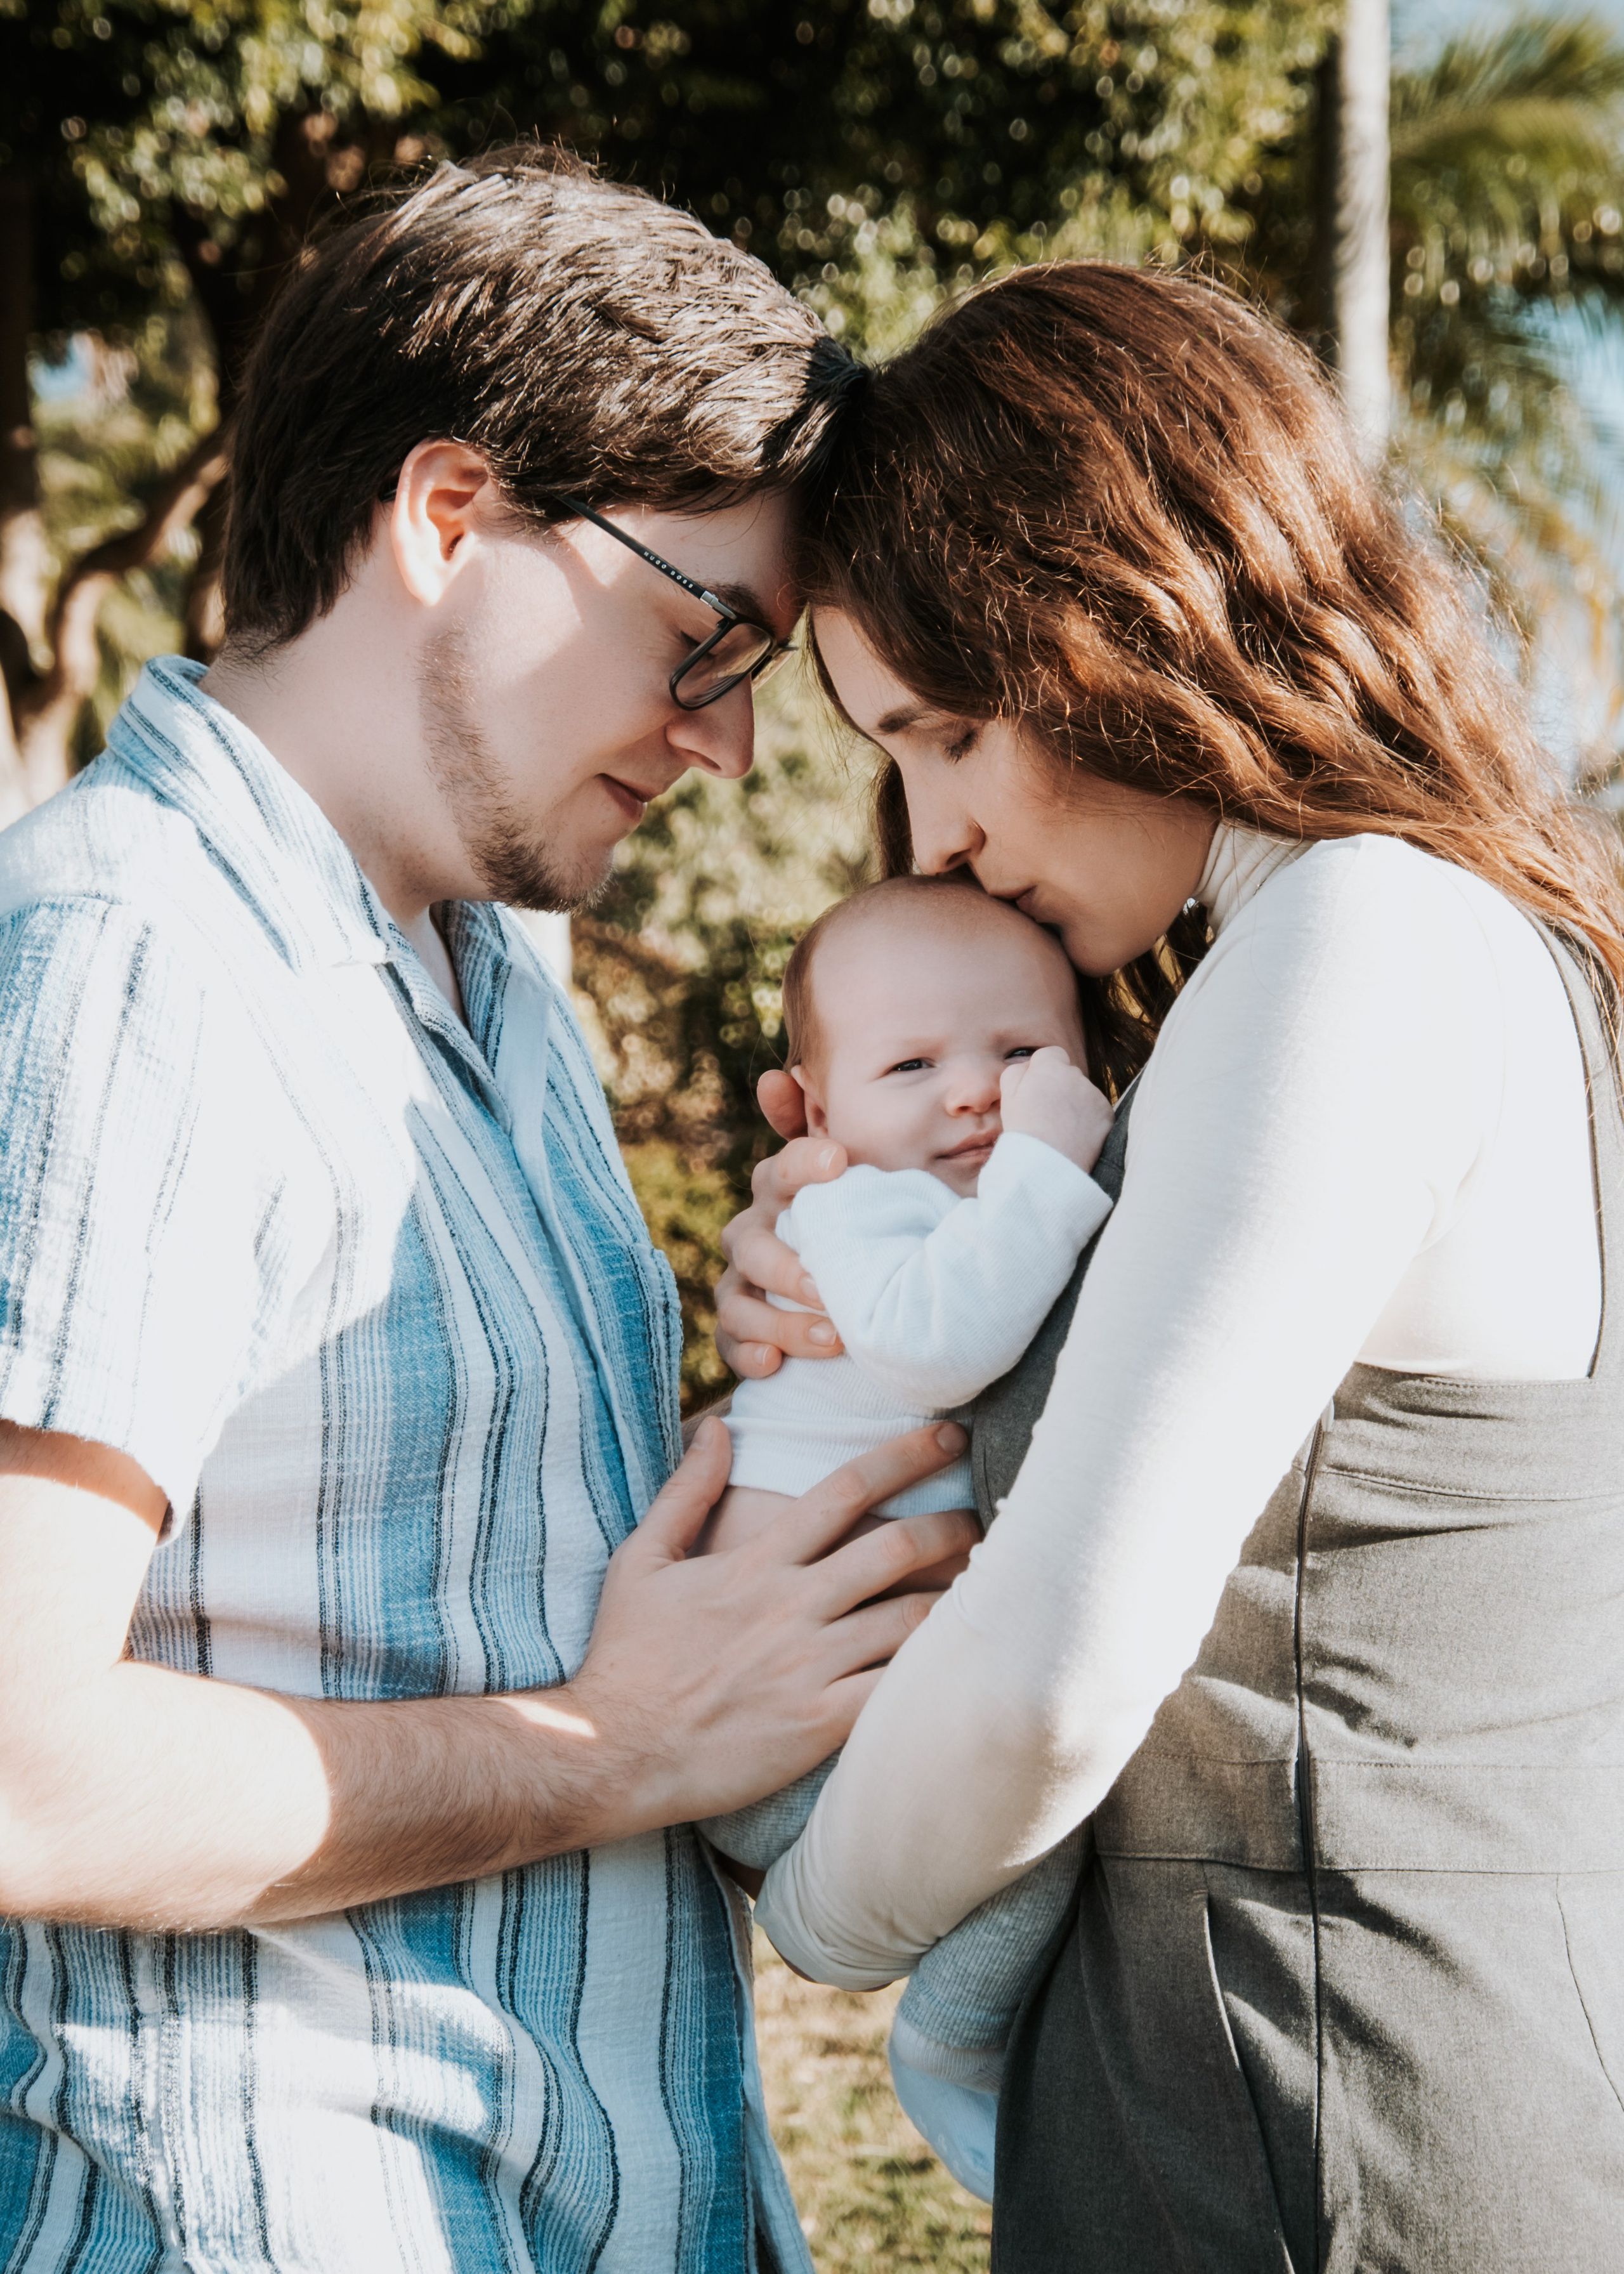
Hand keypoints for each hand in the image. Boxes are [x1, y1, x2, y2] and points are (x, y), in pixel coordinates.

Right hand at [569, 1416, 978, 1828]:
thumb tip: (718, 1426)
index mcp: (756, 1562)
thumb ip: (687, 1491)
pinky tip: (965, 1662)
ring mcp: (808, 1666)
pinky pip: (896, 1692)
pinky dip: (935, 1673)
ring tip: (995, 1588)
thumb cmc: (627, 1656)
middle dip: (952, 1527)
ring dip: (957, 1599)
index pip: (845, 1490)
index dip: (906, 1456)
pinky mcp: (818, 1724)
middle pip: (894, 1548)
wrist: (611, 1751)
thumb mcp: (641, 1560)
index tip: (950, 1437)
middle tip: (991, 1517)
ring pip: (908, 1619)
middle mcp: (791, 1606)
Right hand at [715, 1071, 848, 1377]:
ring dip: (780, 1323)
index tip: (841, 1161)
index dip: (805, 1162)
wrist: (846, 1291)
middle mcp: (751, 1232)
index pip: (782, 1169)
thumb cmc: (854, 1227)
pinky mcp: (736, 1330)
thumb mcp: (857, 1183)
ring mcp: (739, 1282)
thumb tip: (775, 1077)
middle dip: (790, 1268)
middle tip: (831, 1288)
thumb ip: (823, 1130)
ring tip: (829, 1341)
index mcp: (780, 1191)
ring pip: (740, 1300)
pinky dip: (749, 1355)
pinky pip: (729, 1343)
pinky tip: (774, 1367)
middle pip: (755, 1245)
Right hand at [1000, 1046, 1113, 1174]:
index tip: (1037, 1088)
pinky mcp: (1107, 1114)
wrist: (1048, 1165)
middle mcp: (1076, 1076)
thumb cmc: (1024, 1132)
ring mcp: (1094, 1094)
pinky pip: (1096, 1110)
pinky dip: (1088, 1120)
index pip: (1051, 1054)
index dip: (1042, 1070)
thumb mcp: (1007, 1097)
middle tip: (1046, 1113)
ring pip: (1083, 1092)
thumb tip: (1028, 1065)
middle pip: (1068, 1074)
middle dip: (1059, 1087)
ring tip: (1060, 1128)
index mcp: (1050, 1068)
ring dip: (1074, 1103)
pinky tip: (1074, 1136)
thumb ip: (1016, 1072)